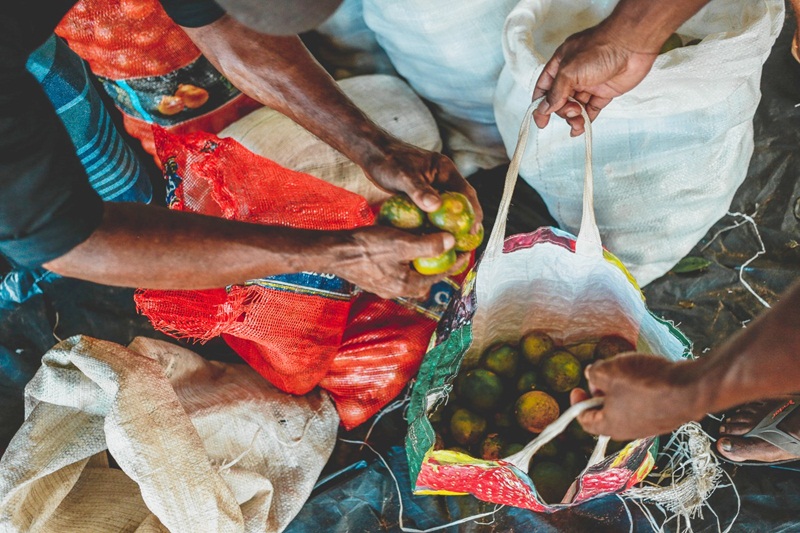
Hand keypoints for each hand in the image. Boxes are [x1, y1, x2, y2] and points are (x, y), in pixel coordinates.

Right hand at [332, 225, 466, 299]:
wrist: (333, 251)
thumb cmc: (366, 247)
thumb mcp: (401, 243)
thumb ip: (427, 245)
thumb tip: (451, 242)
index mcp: (406, 285)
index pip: (438, 276)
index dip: (453, 263)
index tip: (464, 251)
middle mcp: (396, 290)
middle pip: (425, 278)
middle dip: (438, 264)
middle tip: (448, 248)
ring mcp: (383, 285)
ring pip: (410, 274)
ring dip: (420, 262)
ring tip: (427, 245)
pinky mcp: (374, 277)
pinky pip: (397, 270)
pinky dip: (405, 260)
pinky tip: (403, 246)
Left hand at [364, 140, 482, 231]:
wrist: (372, 153)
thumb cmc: (387, 160)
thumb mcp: (404, 176)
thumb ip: (419, 191)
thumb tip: (436, 206)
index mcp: (444, 170)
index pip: (466, 192)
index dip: (473, 211)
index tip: (474, 229)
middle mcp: (442, 178)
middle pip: (459, 202)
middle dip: (464, 221)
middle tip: (466, 241)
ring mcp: (432, 185)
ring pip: (446, 208)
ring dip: (449, 224)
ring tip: (452, 243)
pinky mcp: (422, 193)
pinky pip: (432, 210)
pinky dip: (434, 222)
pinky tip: (432, 236)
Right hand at [532, 24, 658, 135]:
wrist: (632, 45)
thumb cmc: (601, 49)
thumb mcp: (569, 71)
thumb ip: (555, 92)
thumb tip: (544, 108)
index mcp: (560, 64)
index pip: (544, 87)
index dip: (540, 104)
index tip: (541, 122)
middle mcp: (573, 74)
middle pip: (560, 100)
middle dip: (563, 110)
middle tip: (572, 111)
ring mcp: (589, 83)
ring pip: (576, 106)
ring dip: (574, 117)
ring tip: (578, 122)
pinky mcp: (604, 91)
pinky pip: (591, 108)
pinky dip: (586, 119)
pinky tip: (582, 127)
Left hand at [570, 353, 703, 439]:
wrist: (690, 388)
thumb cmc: (645, 383)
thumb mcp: (609, 371)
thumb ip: (594, 373)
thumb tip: (592, 374)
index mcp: (610, 426)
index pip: (586, 421)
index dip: (578, 404)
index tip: (577, 388)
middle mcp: (630, 431)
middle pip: (607, 412)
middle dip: (601, 391)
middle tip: (604, 373)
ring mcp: (651, 425)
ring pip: (627, 406)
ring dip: (621, 387)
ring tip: (627, 369)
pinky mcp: (667, 415)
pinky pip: (646, 402)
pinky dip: (641, 389)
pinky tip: (647, 373)